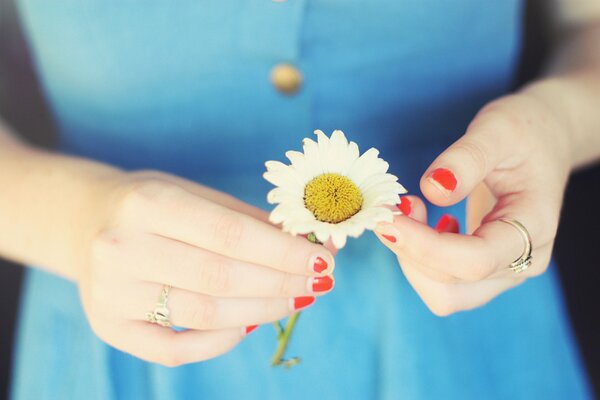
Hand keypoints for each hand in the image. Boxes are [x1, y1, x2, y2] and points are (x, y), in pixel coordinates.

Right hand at [79, 171, 334, 365]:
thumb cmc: (152, 206)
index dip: (284, 252)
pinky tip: (249, 324)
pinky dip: (222, 341)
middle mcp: (122, 248)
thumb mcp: (195, 194)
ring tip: (294, 299)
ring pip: (205, 315)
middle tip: (319, 282)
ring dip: (262, 311)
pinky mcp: (108, 327)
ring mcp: (111, 293)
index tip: (324, 260)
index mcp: (148, 203)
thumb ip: (249, 221)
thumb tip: (311, 247)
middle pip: (222, 278)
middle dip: (281, 283)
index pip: (231, 235)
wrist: (86, 222)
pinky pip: (176, 350)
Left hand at [374, 92, 571, 315]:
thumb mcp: (498, 129)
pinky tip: (425, 220)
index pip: (475, 260)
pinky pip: (441, 282)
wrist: (545, 141)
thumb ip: (466, 158)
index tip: (387, 217)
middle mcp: (523, 261)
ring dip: (410, 257)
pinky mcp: (484, 270)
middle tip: (390, 205)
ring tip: (409, 209)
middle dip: (409, 250)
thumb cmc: (525, 132)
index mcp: (534, 227)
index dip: (424, 246)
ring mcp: (504, 271)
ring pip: (443, 294)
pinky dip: (418, 257)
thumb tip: (433, 190)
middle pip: (452, 286)